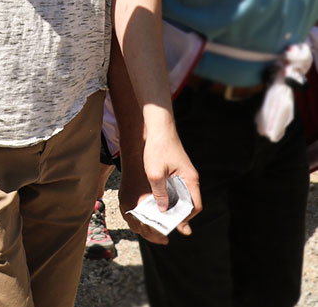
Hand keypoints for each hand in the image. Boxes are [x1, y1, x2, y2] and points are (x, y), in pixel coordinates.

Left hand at [119, 130, 200, 245]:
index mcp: (190, 179)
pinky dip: (168, 195)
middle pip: (188, 203)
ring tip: (159, 215)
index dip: (186, 218)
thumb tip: (163, 210)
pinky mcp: (175, 170)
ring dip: (172, 205)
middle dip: (178, 214)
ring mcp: (183, 174)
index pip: (195, 206)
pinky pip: (174, 188)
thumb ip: (160, 192)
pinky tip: (156, 199)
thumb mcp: (155, 172)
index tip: (175, 225)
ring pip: (180, 196)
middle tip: (165, 224)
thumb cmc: (158, 146)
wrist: (157, 125)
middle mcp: (189, 178)